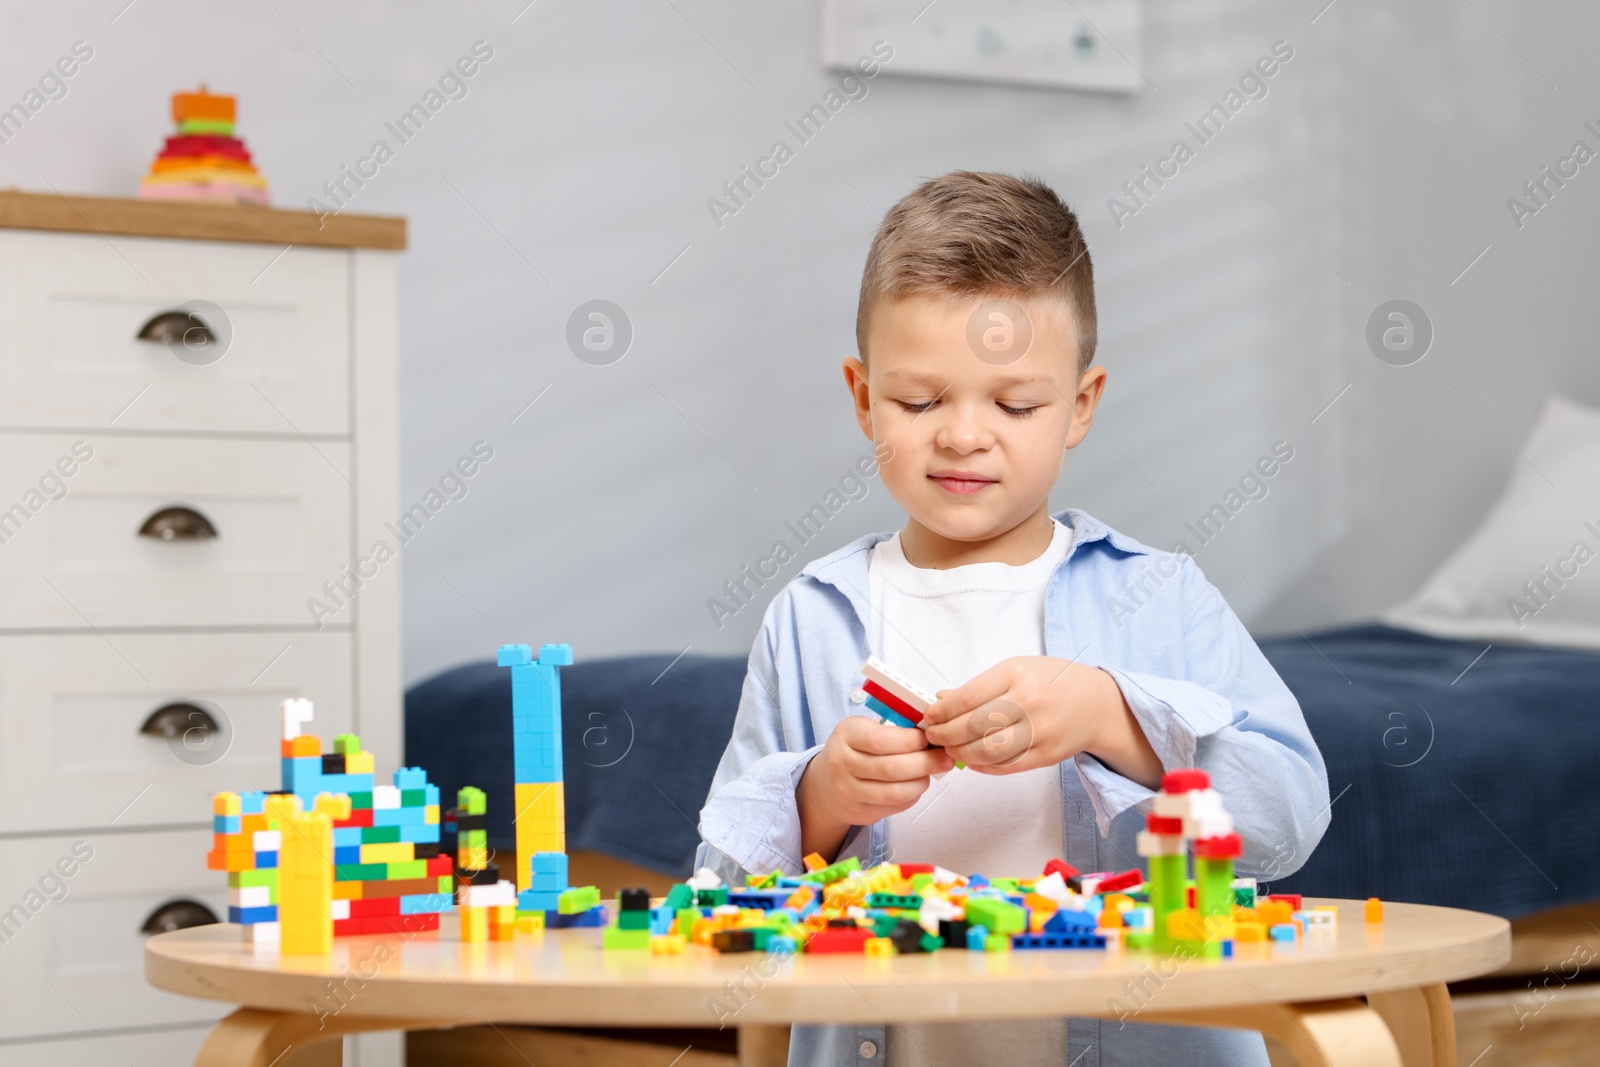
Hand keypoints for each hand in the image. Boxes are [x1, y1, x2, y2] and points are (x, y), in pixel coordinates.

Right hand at [797, 715, 954, 858]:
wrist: (825, 784)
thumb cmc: (852, 750)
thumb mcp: (863, 729)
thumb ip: (893, 731)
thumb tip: (933, 735)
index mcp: (846, 735)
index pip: (880, 740)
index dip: (910, 741)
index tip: (927, 738)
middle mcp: (842, 764)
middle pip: (890, 768)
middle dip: (925, 763)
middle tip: (944, 758)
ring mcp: (848, 792)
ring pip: (895, 792)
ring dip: (921, 782)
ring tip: (930, 773)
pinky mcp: (859, 812)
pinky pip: (894, 806)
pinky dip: (912, 796)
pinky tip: (915, 785)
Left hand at [922, 657, 1158, 786]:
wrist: (1098, 704)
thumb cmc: (1054, 682)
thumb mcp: (1016, 669)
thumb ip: (979, 686)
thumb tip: (941, 700)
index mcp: (1016, 674)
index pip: (966, 698)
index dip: (940, 712)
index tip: (928, 717)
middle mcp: (1028, 702)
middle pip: (972, 727)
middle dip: (944, 735)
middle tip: (934, 736)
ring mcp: (1039, 731)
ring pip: (986, 752)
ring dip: (961, 754)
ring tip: (951, 749)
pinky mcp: (1046, 755)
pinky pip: (1005, 767)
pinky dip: (982, 766)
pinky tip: (974, 760)